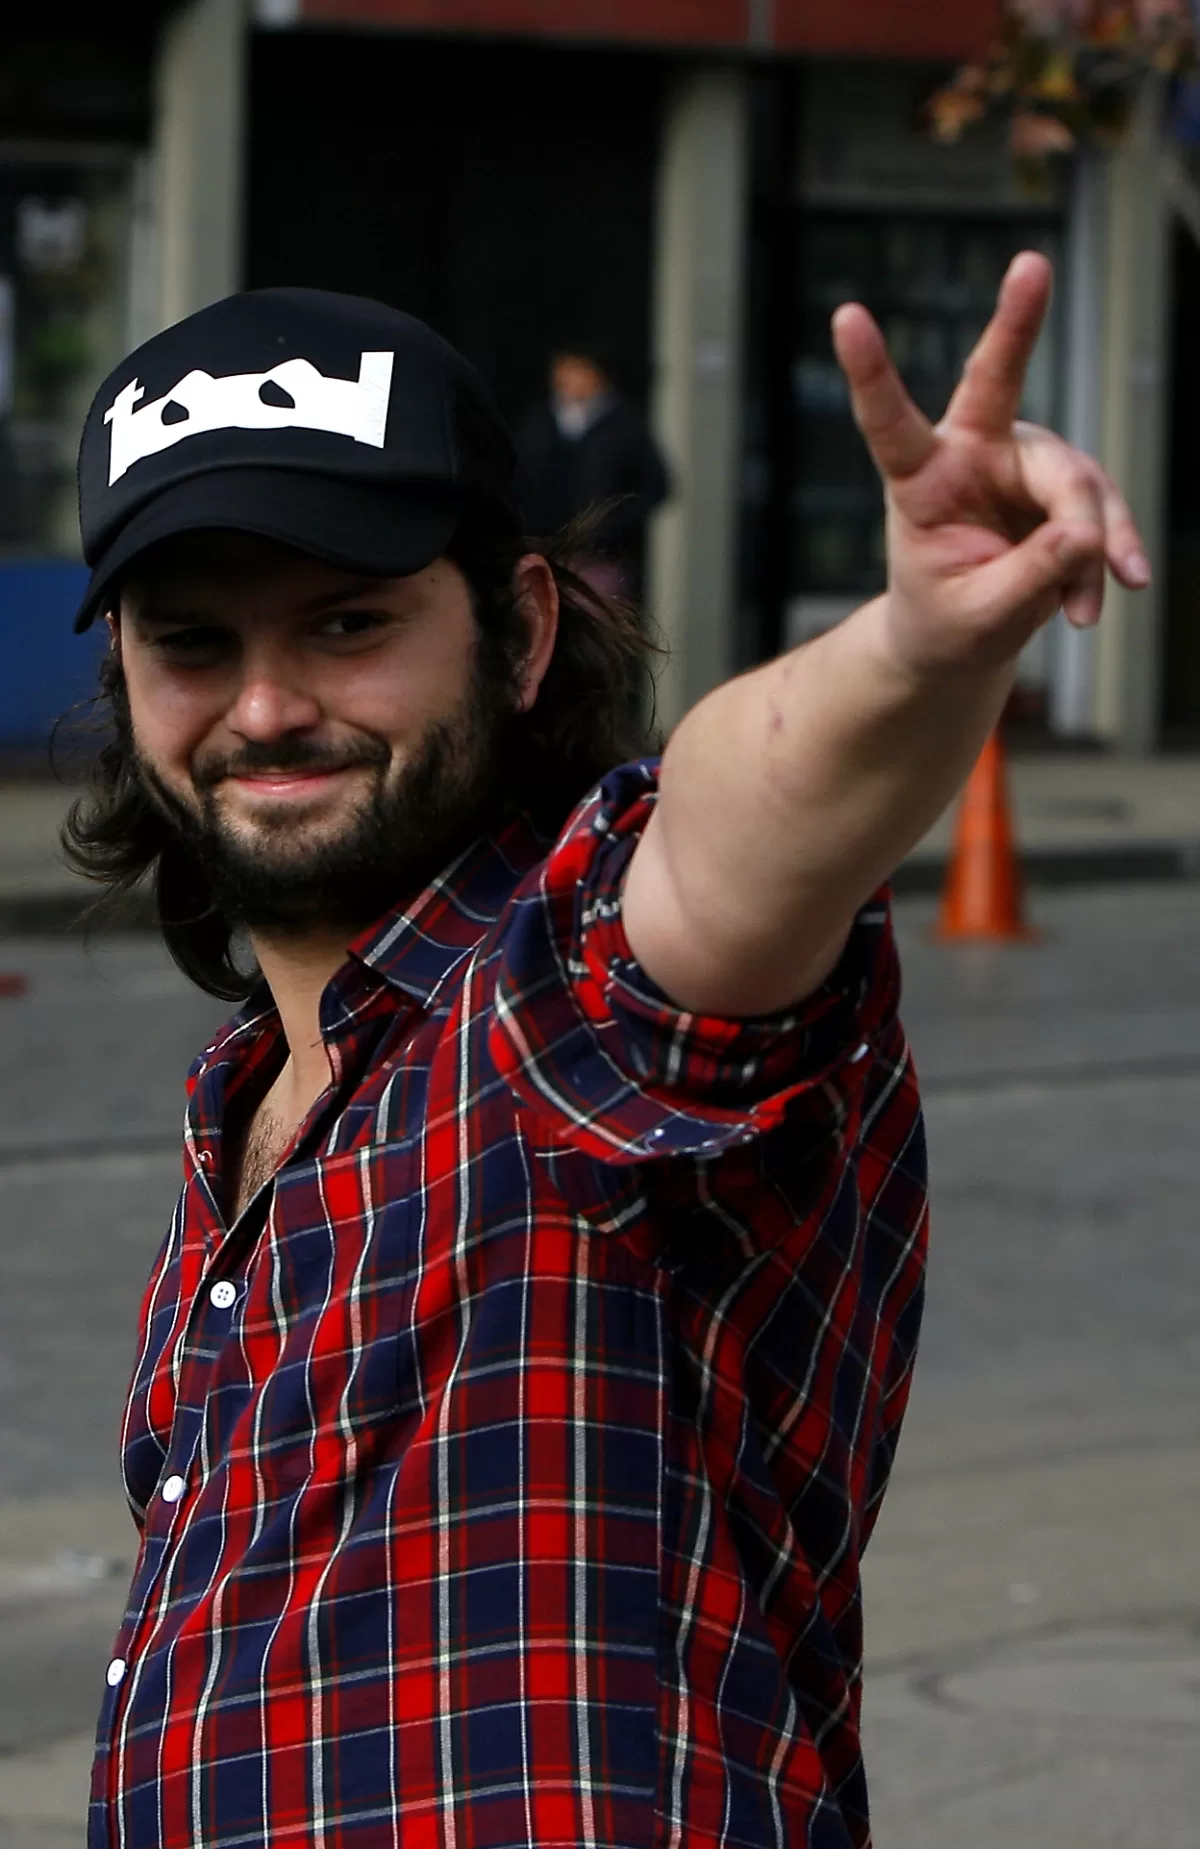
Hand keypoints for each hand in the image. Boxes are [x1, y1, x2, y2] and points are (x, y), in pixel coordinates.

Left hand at [831, 251, 1150, 675]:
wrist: (963, 639)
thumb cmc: (948, 622)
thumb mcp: (978, 617)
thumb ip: (1027, 576)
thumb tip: (1084, 533)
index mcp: (920, 480)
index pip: (891, 422)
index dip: (871, 372)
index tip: (845, 316)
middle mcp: (971, 452)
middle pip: (999, 382)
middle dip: (1017, 322)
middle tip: (1031, 264)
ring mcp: (1022, 461)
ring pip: (1074, 481)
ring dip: (1089, 550)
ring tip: (1082, 613)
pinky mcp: (1063, 484)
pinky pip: (1100, 514)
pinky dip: (1109, 557)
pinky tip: (1116, 592)